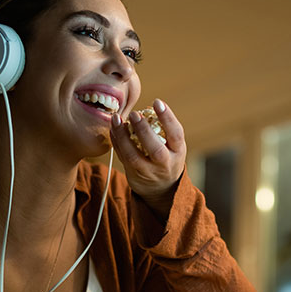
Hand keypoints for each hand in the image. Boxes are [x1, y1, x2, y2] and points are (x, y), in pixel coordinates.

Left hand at [109, 99, 186, 218]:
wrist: (162, 189)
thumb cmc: (167, 158)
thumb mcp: (174, 146)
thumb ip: (165, 130)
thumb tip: (147, 108)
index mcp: (178, 151)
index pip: (176, 134)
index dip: (167, 118)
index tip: (157, 102)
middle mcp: (165, 163)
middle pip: (155, 149)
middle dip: (143, 130)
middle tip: (134, 113)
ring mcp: (148, 171)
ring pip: (133, 156)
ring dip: (123, 136)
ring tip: (116, 119)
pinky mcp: (134, 175)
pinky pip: (123, 158)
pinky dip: (116, 142)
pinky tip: (112, 129)